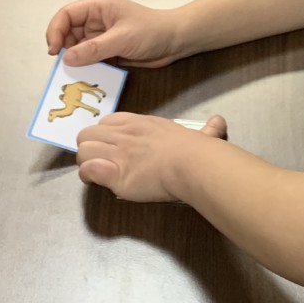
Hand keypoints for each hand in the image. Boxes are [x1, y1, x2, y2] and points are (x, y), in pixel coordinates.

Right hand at [46, 0, 187, 67]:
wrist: (176, 41)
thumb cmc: (153, 31)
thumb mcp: (122, 38)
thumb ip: (94, 49)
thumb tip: (67, 58)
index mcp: (99, 8)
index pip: (67, 14)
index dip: (56, 30)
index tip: (54, 50)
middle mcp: (97, 21)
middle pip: (69, 32)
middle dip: (64, 48)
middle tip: (64, 66)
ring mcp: (103, 37)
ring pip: (79, 48)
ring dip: (75, 61)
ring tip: (74, 75)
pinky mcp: (110, 51)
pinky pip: (91, 59)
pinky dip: (87, 68)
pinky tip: (87, 77)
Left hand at [76, 113, 229, 200]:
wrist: (193, 164)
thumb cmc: (196, 151)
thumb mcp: (200, 134)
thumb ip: (207, 130)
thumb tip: (220, 123)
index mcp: (140, 122)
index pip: (107, 121)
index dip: (104, 135)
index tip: (112, 147)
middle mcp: (125, 134)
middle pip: (88, 133)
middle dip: (89, 148)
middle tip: (100, 162)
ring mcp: (118, 152)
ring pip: (83, 150)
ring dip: (86, 162)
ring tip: (97, 174)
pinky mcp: (115, 173)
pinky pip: (87, 168)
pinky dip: (88, 175)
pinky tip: (98, 181)